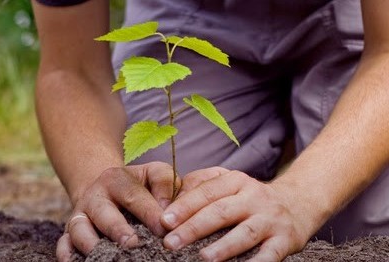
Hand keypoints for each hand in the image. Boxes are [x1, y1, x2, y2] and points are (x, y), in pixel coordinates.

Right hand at [56, 162, 179, 261]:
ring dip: (91, 243)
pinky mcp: (69, 233)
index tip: (164, 229)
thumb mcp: (152, 174)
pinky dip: (67, 254)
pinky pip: (63, 244)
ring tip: (109, 257)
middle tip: (133, 244)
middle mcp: (94, 197)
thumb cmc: (138, 186)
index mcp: (116, 179)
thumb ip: (164, 184)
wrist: (104, 189)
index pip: (133, 194)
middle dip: (117, 229)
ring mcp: (80, 215)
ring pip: (79, 229)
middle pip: (103, 212)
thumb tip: (168, 212)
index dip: (149, 212)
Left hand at [160, 167, 318, 261]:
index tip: (164, 221)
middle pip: (220, 211)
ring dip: (223, 247)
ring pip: (245, 233)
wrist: (299, 202)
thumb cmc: (250, 197)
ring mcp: (271, 219)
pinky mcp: (286, 240)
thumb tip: (171, 201)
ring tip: (202, 258)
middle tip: (171, 242)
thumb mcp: (229, 183)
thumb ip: (201, 186)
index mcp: (236, 181)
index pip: (207, 192)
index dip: (184, 206)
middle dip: (194, 228)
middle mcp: (254, 197)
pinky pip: (270, 255)